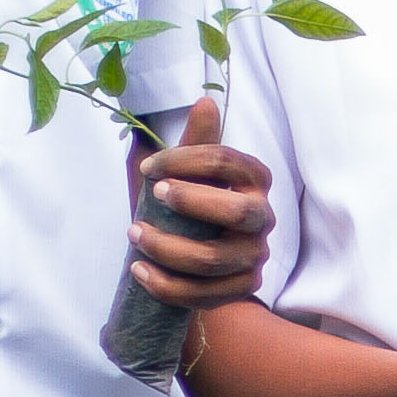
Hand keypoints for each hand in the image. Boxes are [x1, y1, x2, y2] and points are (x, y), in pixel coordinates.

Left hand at [128, 97, 276, 309]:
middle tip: (153, 196)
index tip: (147, 168)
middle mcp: (263, 217)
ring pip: (212, 258)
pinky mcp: (242, 288)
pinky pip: (203, 294)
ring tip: (133, 234)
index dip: (183, 161)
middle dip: (191, 202)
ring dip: (165, 247)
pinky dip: (165, 285)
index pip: (226, 161)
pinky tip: (139, 270)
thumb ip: (196, 144)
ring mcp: (255, 256)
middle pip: (237, 211)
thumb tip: (205, 102)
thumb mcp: (185, 176)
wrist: (189, 262)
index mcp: (254, 180)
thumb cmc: (184, 209)